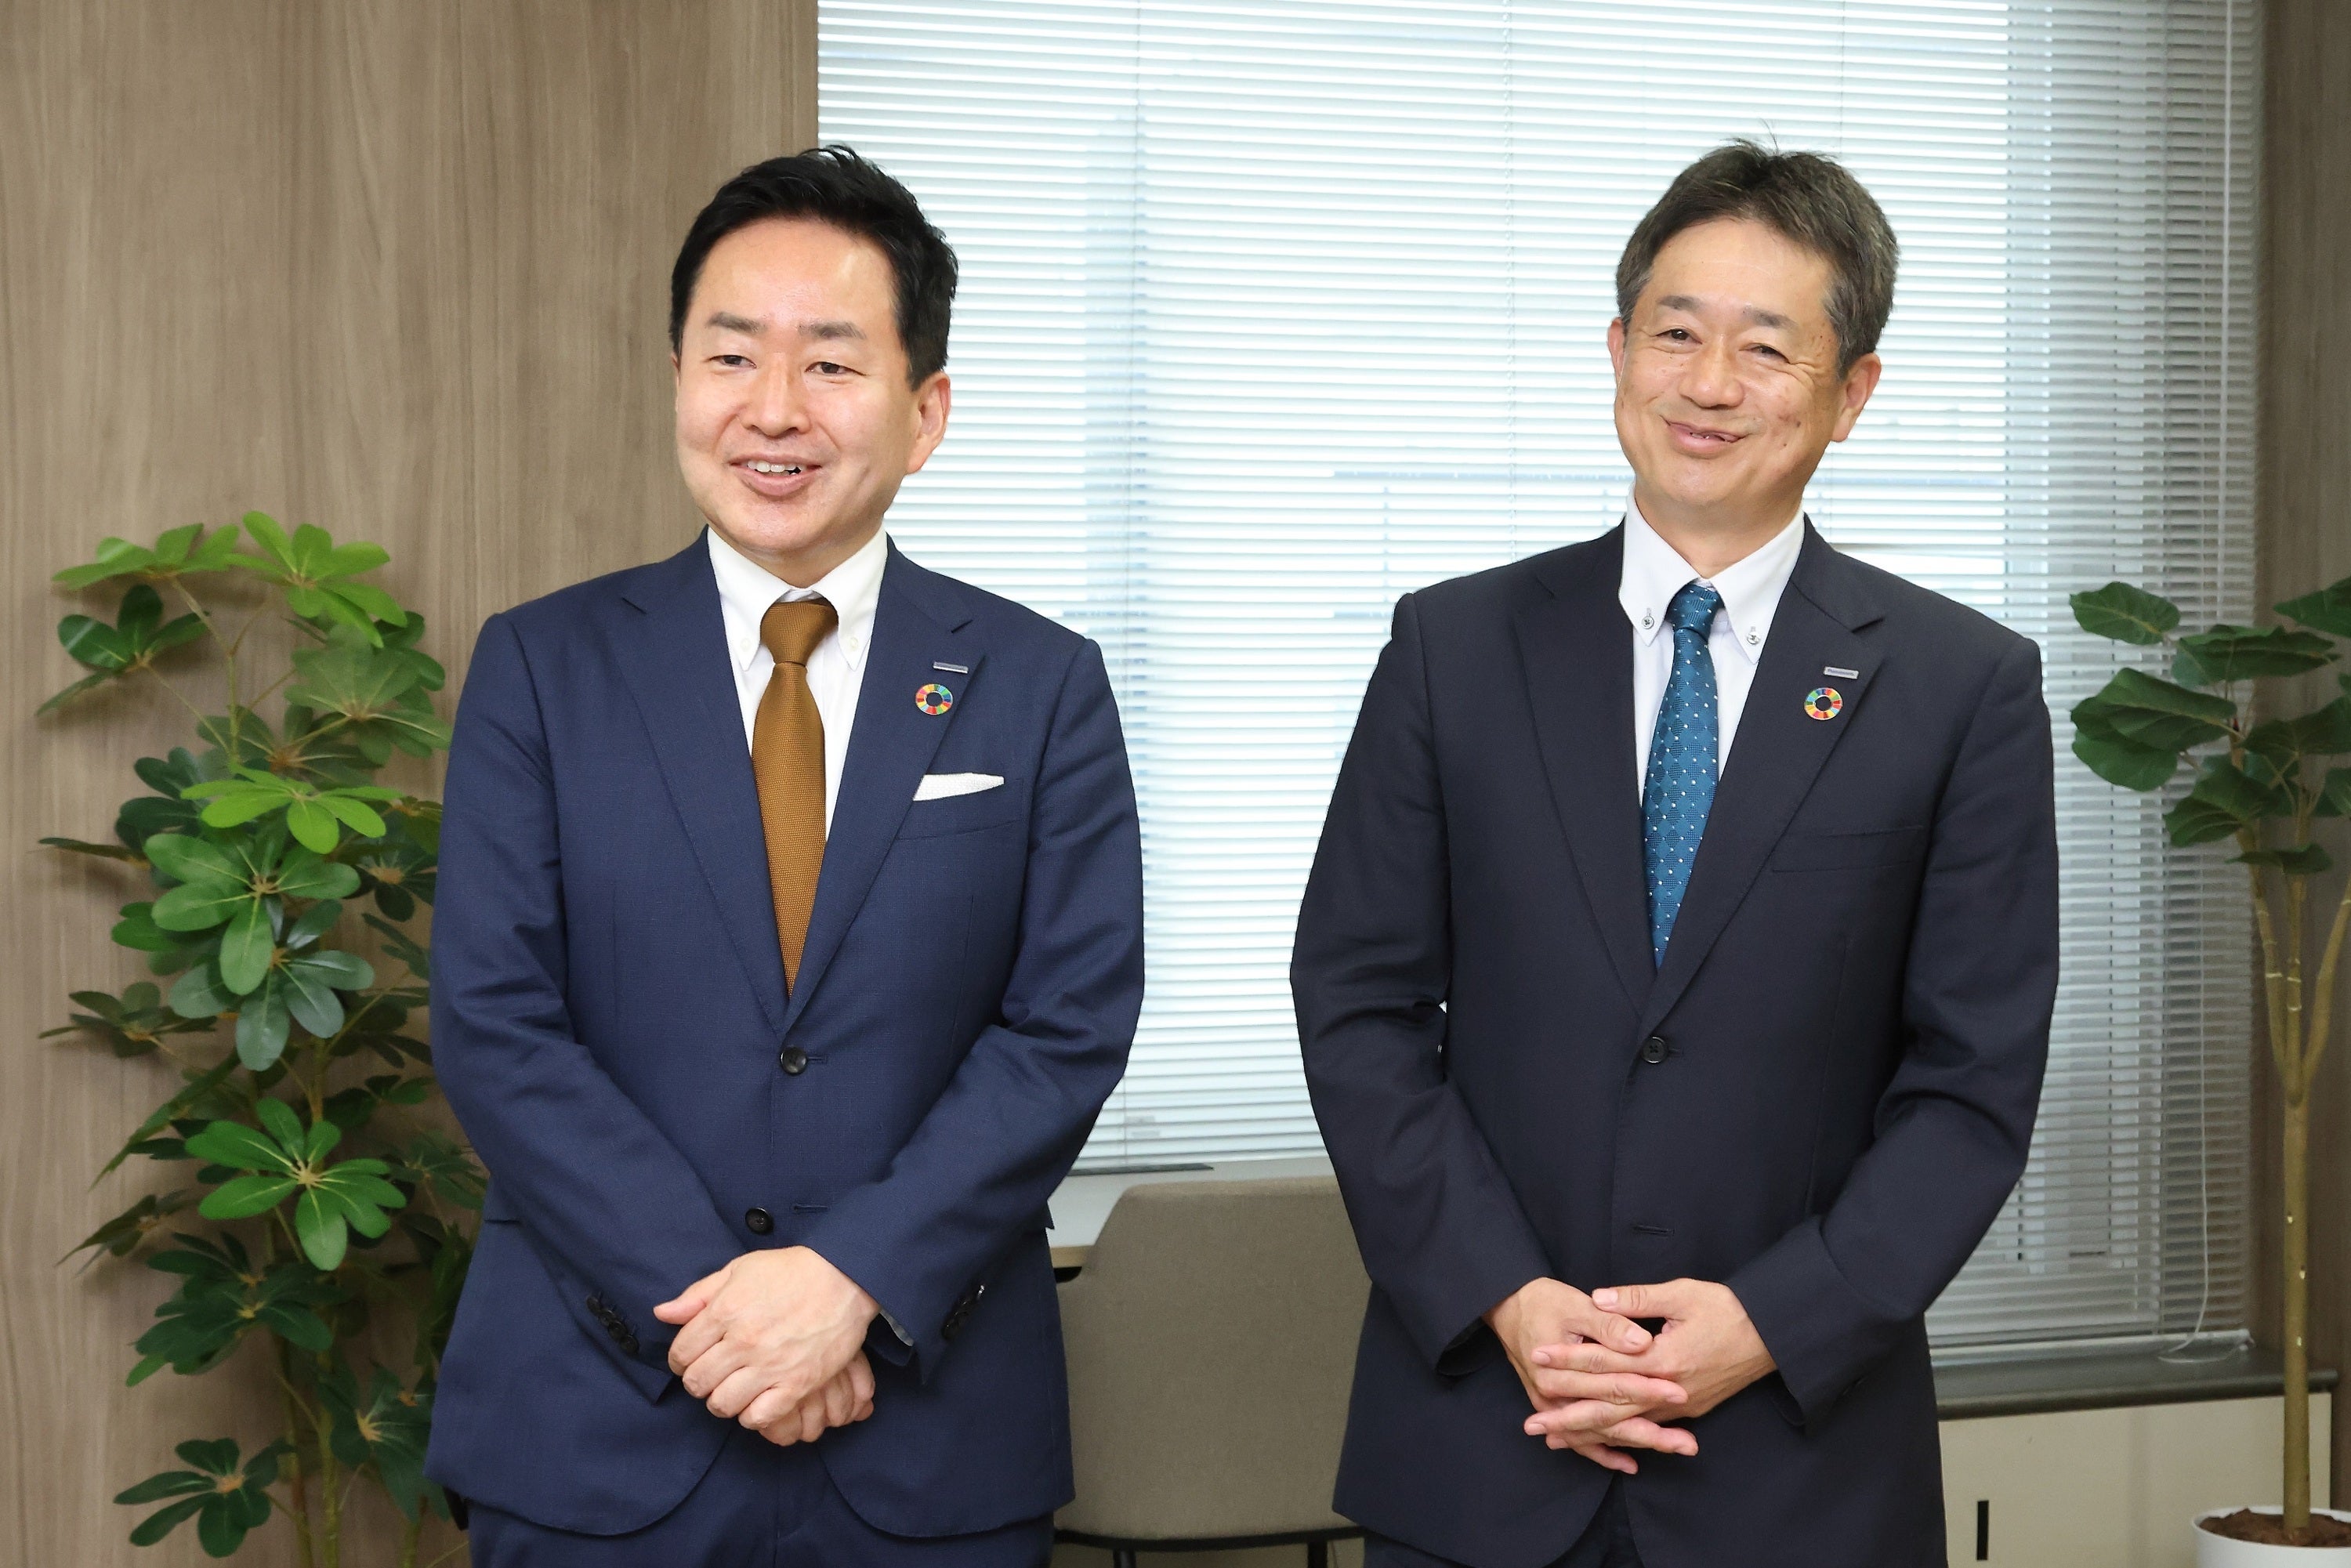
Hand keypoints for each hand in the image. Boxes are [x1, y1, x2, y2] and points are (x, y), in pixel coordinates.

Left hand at [653, 1247, 879, 1427]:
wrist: (845, 1278)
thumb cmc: (792, 1270)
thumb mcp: (739, 1270)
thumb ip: (698, 1294)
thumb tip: (662, 1313)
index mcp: (725, 1311)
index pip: (681, 1353)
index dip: (681, 1359)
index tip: (692, 1358)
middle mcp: (743, 1341)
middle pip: (697, 1382)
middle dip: (698, 1381)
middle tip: (712, 1374)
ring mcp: (771, 1365)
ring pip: (722, 1404)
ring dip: (722, 1400)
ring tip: (733, 1388)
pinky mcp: (797, 1384)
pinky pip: (758, 1417)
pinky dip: (752, 1414)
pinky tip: (757, 1400)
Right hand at [1484, 1277, 1693, 1473]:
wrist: (1508, 1306)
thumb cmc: (1543, 1301)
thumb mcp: (1576, 1305)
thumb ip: (1610, 1325)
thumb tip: (1642, 1342)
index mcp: (1559, 1370)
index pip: (1613, 1384)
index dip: (1648, 1389)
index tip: (1680, 1393)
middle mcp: (1553, 1396)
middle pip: (1610, 1418)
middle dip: (1652, 1433)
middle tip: (1689, 1443)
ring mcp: (1552, 1406)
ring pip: (1600, 1432)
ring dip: (1638, 1443)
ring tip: (1677, 1449)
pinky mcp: (1554, 1408)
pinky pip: (1581, 1439)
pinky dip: (1604, 1453)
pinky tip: (1630, 1463)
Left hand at [1522, 1278, 1774, 1449]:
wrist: (1772, 1334)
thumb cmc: (1728, 1309)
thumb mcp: (1683, 1294)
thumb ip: (1638, 1298)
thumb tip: (1600, 1298)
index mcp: (1663, 1358)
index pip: (1606, 1361)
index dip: (1570, 1359)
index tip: (1539, 1358)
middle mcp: (1670, 1389)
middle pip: (1610, 1405)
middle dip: (1568, 1414)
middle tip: (1532, 1424)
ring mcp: (1680, 1404)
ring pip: (1627, 1425)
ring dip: (1589, 1433)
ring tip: (1554, 1440)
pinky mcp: (1688, 1408)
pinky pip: (1648, 1429)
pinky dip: (1621, 1438)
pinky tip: (1599, 1443)